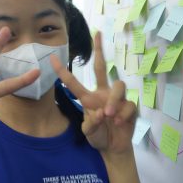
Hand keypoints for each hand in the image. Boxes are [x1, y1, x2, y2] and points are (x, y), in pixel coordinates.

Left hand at [51, 32, 136, 155]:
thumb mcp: (89, 132)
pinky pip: (129, 104)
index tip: (52, 58)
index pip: (74, 82)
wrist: (114, 147)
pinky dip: (123, 114)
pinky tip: (119, 123)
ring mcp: (117, 98)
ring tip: (109, 116)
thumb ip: (91, 124)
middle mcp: (102, 93)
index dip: (63, 71)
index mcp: (88, 98)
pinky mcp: (130, 106)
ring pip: (119, 85)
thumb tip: (101, 112)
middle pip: (101, 68)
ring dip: (114, 100)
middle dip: (100, 50)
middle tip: (98, 35)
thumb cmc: (98, 136)